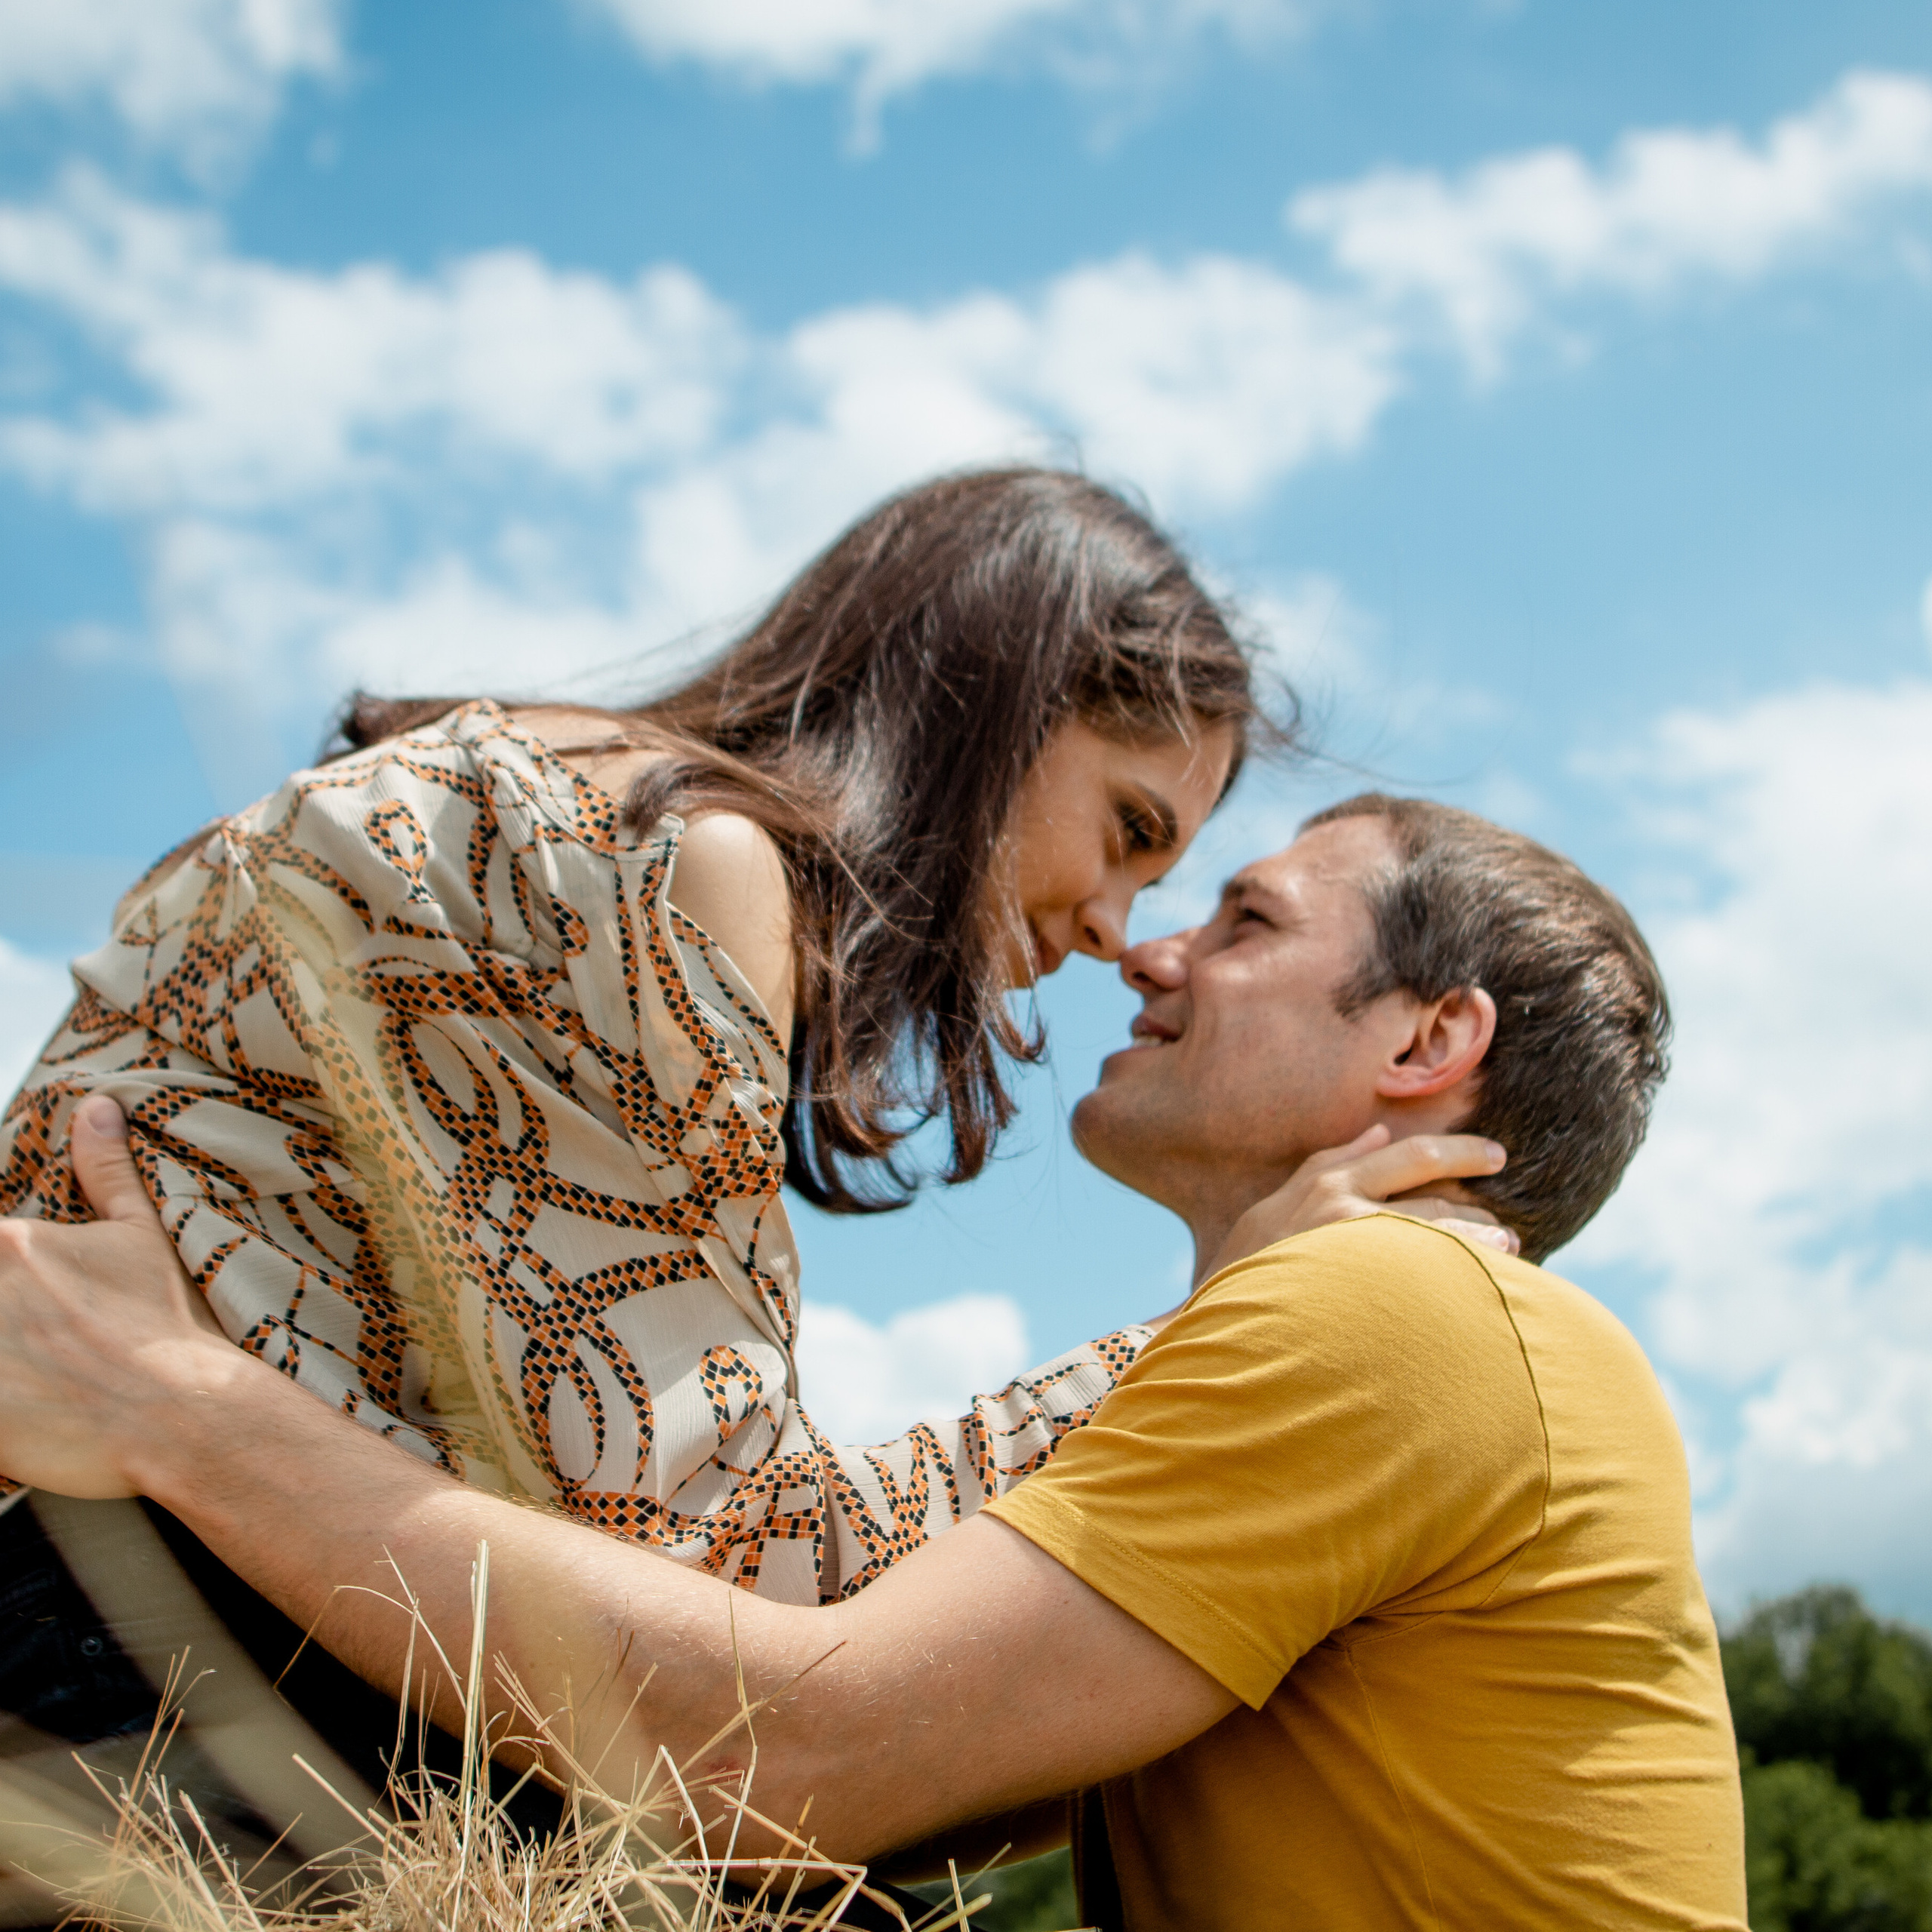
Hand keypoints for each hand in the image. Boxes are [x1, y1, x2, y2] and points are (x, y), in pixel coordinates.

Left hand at [0, 1095, 240, 1497]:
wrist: (185, 1414)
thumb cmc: (168, 1325)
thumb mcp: (143, 1237)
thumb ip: (107, 1172)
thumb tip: (97, 1107)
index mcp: (10, 1243)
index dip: (0, 1260)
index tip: (22, 1291)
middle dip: (0, 1313)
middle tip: (33, 1335)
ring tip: (28, 1365)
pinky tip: (23, 1402)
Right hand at [1205, 1125, 1517, 1280]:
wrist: (1213, 1330)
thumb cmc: (1241, 1276)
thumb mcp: (1271, 1212)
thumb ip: (1325, 1169)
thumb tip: (1377, 1134)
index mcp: (1322, 1186)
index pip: (1402, 1154)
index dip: (1454, 1151)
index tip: (1492, 1155)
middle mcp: (1342, 1207)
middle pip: (1427, 1183)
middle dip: (1472, 1182)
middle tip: (1507, 1195)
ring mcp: (1356, 1247)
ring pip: (1436, 1229)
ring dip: (1478, 1237)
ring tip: (1508, 1248)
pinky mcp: (1365, 1289)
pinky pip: (1427, 1273)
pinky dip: (1460, 1273)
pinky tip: (1486, 1284)